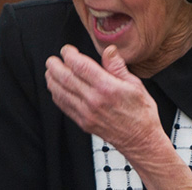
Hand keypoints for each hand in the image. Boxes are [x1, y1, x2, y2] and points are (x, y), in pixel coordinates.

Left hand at [45, 45, 163, 152]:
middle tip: (52, 59)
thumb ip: (118, 66)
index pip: (80, 66)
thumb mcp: (136, 85)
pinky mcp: (83, 122)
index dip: (69, 55)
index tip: (67, 50)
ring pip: (61, 92)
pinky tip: (56, 88)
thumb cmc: (141, 112)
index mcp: (107, 87)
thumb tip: (109, 50)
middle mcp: (94, 100)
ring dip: (52, 80)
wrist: (140, 140)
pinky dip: (56, 95)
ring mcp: (86, 113)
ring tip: (50, 71)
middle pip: (66, 78)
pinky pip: (64, 106)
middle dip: (55, 66)